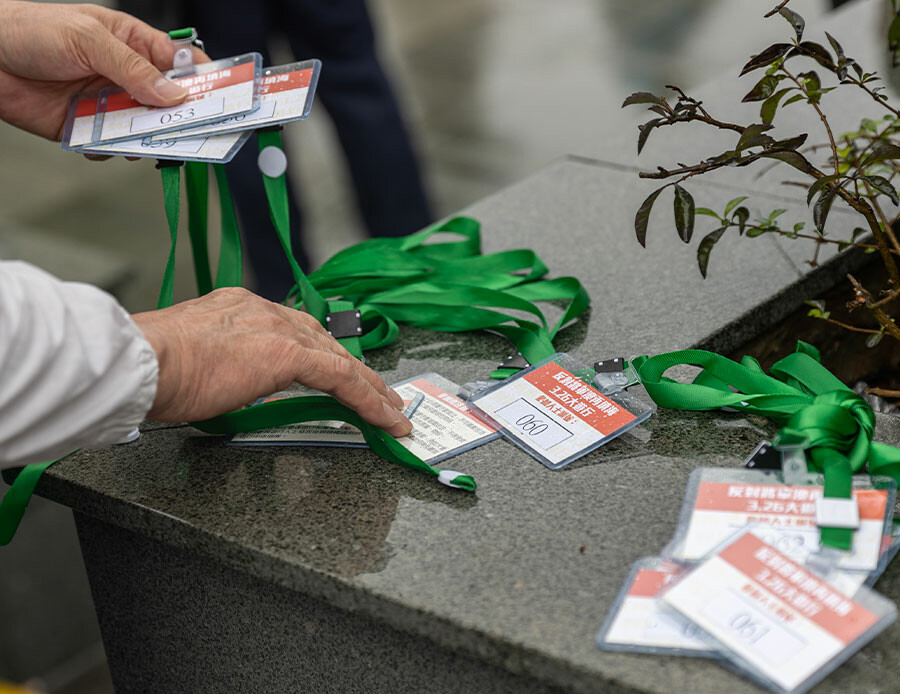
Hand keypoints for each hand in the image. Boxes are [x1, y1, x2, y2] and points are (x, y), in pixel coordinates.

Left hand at [0, 1, 206, 139]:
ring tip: (145, 143)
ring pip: (144, 130)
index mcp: (133, 44)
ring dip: (147, 140)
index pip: (183, 64)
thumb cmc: (30, 30)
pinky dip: (112, 152)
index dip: (206, 82)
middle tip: (194, 132)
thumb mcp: (89, 40)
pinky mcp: (88, 129)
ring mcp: (109, 104)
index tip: (226, 99)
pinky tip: (101, 144)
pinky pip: (113, 148)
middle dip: (183, 119)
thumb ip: (133, 69)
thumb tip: (173, 93)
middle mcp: (126, 77)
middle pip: (170, 104)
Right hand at [131, 288, 412, 437]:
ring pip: (341, 360)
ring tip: (392, 412)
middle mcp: (265, 310)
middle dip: (355, 370)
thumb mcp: (196, 360)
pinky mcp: (289, 353)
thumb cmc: (153, 369)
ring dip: (371, 388)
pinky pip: (342, 379)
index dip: (323, 356)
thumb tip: (231, 383)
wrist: (143, 361)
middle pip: (325, 342)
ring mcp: (278, 328)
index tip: (337, 374)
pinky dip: (368, 399)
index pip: (295, 330)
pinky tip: (385, 417)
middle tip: (379, 393)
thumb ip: (223, 365)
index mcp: (242, 309)